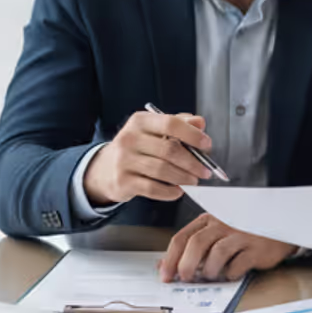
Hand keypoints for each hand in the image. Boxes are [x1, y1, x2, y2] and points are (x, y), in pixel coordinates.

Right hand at [82, 110, 213, 206]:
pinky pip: (153, 188)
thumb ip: (178, 124)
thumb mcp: (153, 130)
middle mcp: (129, 138)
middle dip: (192, 162)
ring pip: (163, 170)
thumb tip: (200, 123)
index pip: (170, 123)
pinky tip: (178, 191)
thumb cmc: (137, 148)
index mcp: (140, 121)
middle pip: (169, 150)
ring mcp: (124, 160)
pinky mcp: (123, 181)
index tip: (206, 144)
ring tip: (194, 181)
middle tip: (205, 170)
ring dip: (184, 177)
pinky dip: (170, 191)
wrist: (105, 169)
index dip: (192, 135)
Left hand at [161, 213, 295, 281]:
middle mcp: (223, 224)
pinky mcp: (257, 248)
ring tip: (211, 276)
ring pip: (217, 254)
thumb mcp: (214, 234)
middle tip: (184, 280)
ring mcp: (240, 235)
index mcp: (208, 220)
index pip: (182, 237)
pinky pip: (238, 264)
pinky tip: (232, 274)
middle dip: (186, 266)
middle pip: (196, 244)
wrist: (278, 226)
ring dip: (209, 270)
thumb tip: (163, 266)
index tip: (166, 276)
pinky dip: (231, 273)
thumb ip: (190, 248)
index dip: (171, 259)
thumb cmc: (241, 233)